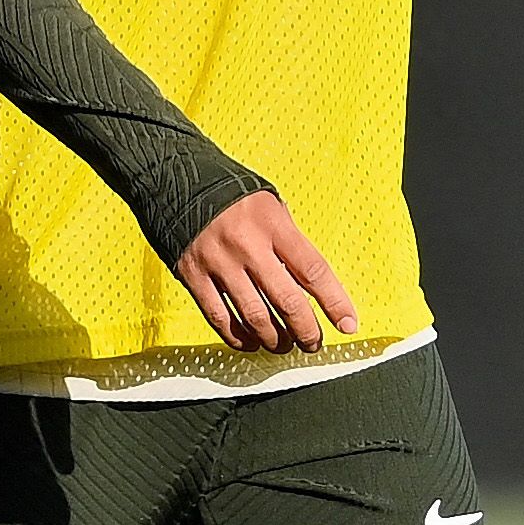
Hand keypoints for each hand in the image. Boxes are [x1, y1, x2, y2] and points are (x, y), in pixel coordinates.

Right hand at [174, 192, 357, 354]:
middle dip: (306, 331)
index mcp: (273, 225)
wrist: (175, 179)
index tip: (348, 324)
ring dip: (275, 340)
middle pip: (287, 302)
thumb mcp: (269, 204)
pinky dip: (239, 338)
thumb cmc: (231, 194)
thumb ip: (288, 241)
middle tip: (313, 343)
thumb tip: (310, 284)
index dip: (335, 303)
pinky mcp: (193, 277)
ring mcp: (219, 264)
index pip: (313, 271)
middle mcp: (248, 246)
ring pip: (255, 317)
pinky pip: (220, 318)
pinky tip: (251, 343)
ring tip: (284, 345)